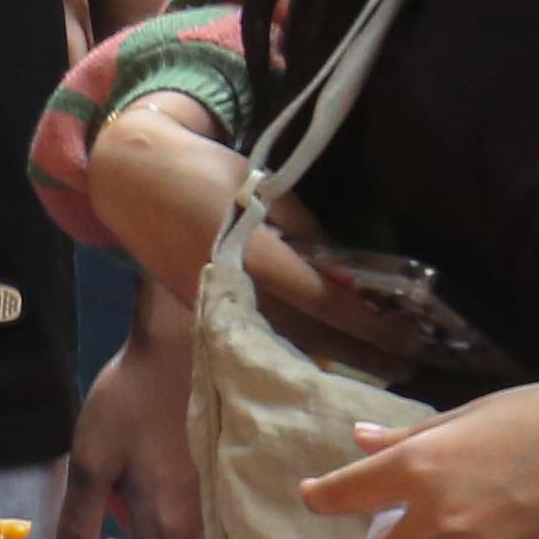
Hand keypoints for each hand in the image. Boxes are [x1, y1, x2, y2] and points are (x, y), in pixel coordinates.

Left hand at [61, 321, 205, 538]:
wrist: (177, 356)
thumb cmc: (128, 406)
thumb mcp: (89, 462)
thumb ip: (79, 522)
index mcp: (164, 526)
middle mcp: (194, 527)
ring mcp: (207, 508)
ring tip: (112, 512)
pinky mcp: (209, 489)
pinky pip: (185, 532)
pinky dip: (159, 531)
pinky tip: (135, 495)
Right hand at [82, 100, 407, 360]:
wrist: (131, 179)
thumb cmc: (203, 170)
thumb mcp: (261, 186)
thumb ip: (303, 231)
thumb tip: (342, 272)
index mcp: (251, 254)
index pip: (321, 298)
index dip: (367, 322)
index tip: (407, 336)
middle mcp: (233, 290)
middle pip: (306, 334)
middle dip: (359, 353)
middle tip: (407, 368)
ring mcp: (213, 306)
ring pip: (282, 341)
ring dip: (331, 356)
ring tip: (377, 368)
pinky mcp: (203, 309)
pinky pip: (259, 335)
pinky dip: (297, 347)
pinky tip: (326, 352)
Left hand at [301, 382, 538, 538]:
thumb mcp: (474, 414)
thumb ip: (412, 438)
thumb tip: (359, 440)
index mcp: (420, 468)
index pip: (345, 495)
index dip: (325, 496)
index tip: (316, 495)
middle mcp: (439, 521)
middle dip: (404, 538)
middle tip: (440, 510)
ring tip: (511, 508)